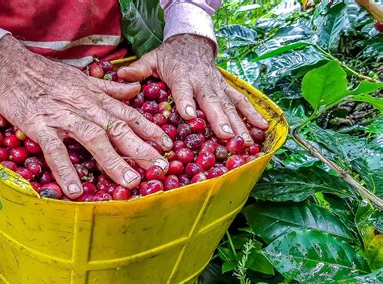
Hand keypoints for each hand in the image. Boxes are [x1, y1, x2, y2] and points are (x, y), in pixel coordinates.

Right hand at [0, 35, 171, 198]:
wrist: (9, 66)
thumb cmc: (48, 75)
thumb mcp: (84, 78)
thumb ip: (111, 89)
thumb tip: (136, 90)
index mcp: (96, 97)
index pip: (129, 114)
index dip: (150, 130)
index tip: (168, 145)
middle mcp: (85, 106)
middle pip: (118, 128)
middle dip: (140, 149)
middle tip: (159, 168)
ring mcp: (63, 116)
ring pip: (93, 138)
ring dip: (113, 160)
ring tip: (129, 182)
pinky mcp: (40, 125)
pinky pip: (54, 149)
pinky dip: (65, 169)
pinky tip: (74, 190)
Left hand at [118, 34, 268, 144]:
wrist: (192, 41)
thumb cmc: (171, 55)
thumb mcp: (153, 59)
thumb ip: (139, 69)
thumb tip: (121, 76)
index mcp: (182, 77)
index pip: (184, 90)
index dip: (186, 102)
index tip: (189, 116)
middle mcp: (202, 83)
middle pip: (212, 102)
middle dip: (220, 120)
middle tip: (226, 137)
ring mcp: (217, 86)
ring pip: (230, 105)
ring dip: (239, 124)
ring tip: (247, 142)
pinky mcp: (226, 88)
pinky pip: (241, 101)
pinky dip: (253, 114)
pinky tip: (263, 127)